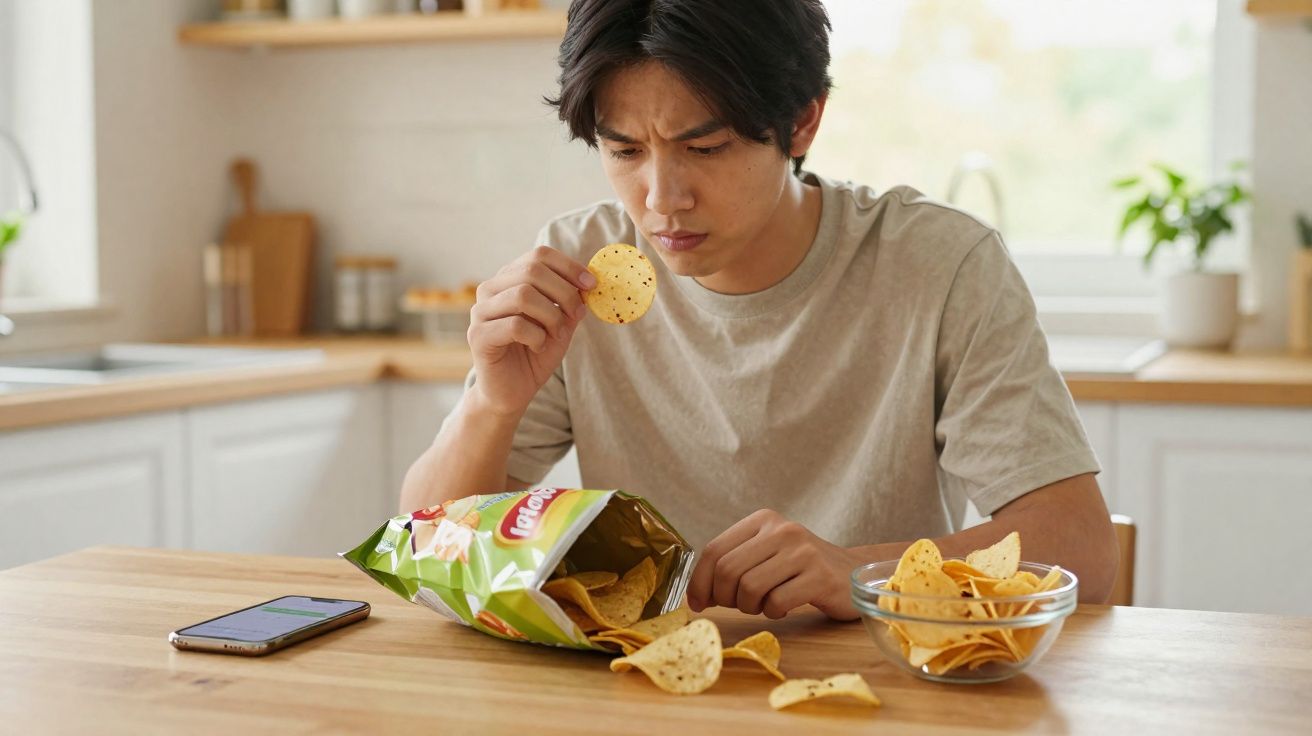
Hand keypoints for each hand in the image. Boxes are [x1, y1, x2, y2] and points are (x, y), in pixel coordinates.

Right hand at [467, 245, 595, 417]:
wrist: (511, 392)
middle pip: (532, 271)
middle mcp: (491, 289)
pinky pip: (515, 325)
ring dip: (551, 316)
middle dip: (564, 293)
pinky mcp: (477, 335)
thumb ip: (571, 303)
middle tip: (577, 314)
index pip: (539, 255)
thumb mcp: (561, 325)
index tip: (591, 284)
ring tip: (555, 334)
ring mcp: (480, 311)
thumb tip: (588, 284)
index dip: (569, 267)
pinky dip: (536, 337)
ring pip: (523, 295)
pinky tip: (537, 347)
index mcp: (510, 279)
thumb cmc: (534, 355)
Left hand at [686, 509, 861, 620]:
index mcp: (763, 520)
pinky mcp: (820, 576)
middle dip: (725, 598)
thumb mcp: (764, 555)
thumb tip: (694, 596)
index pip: (714, 550)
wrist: (852, 573)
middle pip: (728, 571)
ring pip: (750, 588)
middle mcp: (782, 530)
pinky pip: (777, 602)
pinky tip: (784, 607)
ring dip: (751, 607)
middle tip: (739, 606)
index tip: (697, 603)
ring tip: (765, 604)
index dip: (699, 582)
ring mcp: (803, 551)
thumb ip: (731, 567)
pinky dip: (774, 612)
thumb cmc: (799, 570)